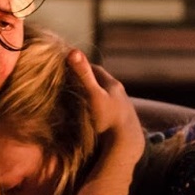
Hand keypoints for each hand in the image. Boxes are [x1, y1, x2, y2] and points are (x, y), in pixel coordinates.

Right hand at [69, 51, 143, 165]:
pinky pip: (109, 109)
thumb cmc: (108, 118)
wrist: (126, 143)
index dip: (82, 67)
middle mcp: (120, 93)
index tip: (68, 67)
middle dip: (87, 80)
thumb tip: (72, 51)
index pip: (96, 69)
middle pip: (101, 82)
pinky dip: (100, 107)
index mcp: (113, 84)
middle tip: (71, 81)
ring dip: (94, 95)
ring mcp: (123, 107)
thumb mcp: (93, 95)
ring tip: (80, 97)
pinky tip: (93, 114)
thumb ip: (83, 74)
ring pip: (106, 96)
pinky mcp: (123, 120)